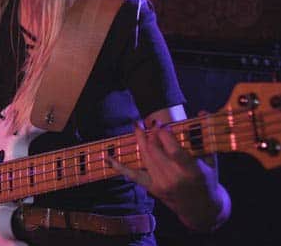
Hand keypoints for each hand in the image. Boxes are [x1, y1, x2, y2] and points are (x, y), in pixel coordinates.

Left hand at [109, 121, 227, 229]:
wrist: (201, 209)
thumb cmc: (208, 180)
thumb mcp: (211, 160)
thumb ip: (204, 135)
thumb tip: (202, 111)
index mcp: (191, 171)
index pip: (173, 150)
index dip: (164, 135)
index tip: (162, 124)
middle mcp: (174, 179)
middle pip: (155, 151)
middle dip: (151, 134)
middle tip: (152, 122)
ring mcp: (161, 184)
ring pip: (145, 157)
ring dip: (140, 140)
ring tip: (138, 125)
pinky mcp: (152, 188)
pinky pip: (133, 175)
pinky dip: (119, 166)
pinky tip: (108, 158)